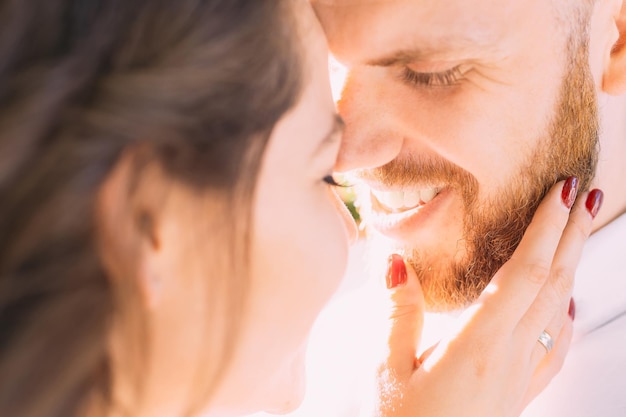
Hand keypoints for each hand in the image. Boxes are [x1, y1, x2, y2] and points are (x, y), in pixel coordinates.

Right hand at [375, 179, 601, 416]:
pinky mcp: (517, 393)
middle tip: (583, 194)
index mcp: (478, 347)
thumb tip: (399, 263)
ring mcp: (519, 378)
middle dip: (570, 236)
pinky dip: (564, 316)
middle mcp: (509, 360)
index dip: (544, 231)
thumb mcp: (387, 371)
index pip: (523, 275)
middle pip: (551, 285)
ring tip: (579, 232)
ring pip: (555, 310)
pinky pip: (553, 347)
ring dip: (570, 266)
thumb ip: (398, 314)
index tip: (561, 194)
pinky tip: (564, 304)